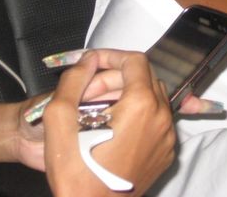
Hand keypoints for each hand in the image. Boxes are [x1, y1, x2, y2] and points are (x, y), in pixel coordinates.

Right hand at [43, 50, 175, 196]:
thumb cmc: (76, 170)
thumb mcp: (59, 117)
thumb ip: (74, 79)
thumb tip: (88, 59)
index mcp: (141, 105)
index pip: (135, 61)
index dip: (112, 56)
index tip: (93, 62)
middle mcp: (161, 118)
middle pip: (144, 78)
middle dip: (116, 77)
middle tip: (88, 91)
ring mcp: (167, 137)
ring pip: (152, 98)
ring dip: (127, 95)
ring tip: (97, 110)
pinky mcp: (166, 153)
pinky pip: (156, 121)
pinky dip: (138, 115)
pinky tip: (112, 128)